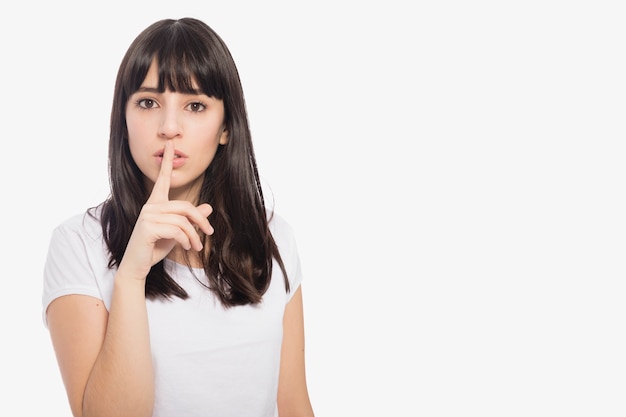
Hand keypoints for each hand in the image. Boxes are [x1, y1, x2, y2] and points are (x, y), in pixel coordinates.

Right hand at [118, 140, 213, 279]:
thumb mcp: (177, 232)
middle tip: (210, 232)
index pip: (163, 179)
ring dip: (194, 235)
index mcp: (155, 203)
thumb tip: (208, 207)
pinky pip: (177, 230)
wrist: (137, 265)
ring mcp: (147, 216)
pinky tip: (187, 247)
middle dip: (201, 220)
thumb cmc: (155, 247)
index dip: (167, 161)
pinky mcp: (148, 227)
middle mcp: (150, 206)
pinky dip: (186, 240)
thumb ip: (190, 219)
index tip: (171, 144)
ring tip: (196, 246)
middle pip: (185, 207)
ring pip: (183, 221)